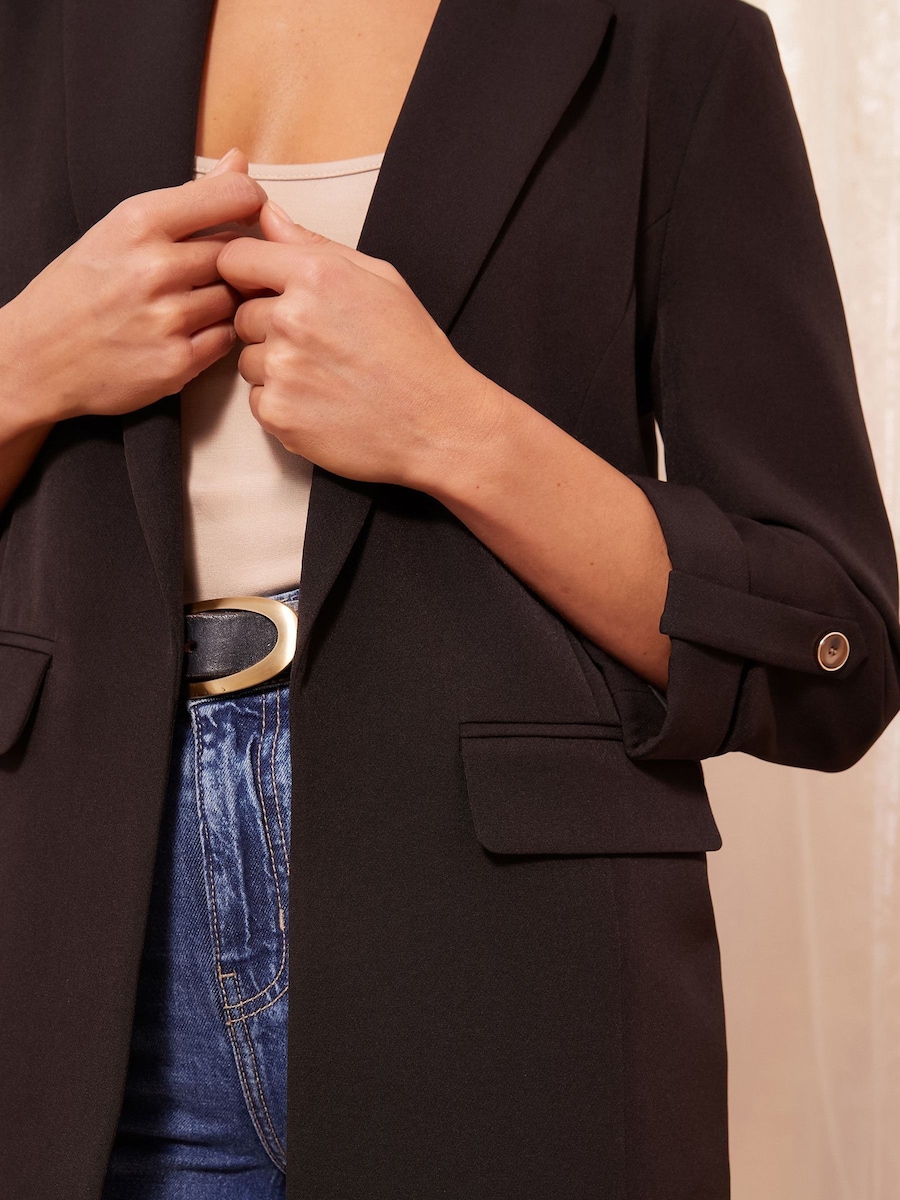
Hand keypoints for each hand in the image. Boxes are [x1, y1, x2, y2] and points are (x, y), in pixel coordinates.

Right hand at [0, 147, 267, 430]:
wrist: (37, 357)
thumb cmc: (77, 290)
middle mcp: (155, 268)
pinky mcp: (177, 362)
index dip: (250, 203)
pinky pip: (226, 339)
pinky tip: (185, 330)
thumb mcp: (119, 229)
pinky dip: (214, 335)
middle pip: (236, 252)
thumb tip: (239, 164)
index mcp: (138, 222)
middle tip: (202, 270)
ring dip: (223, 301)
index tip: (249, 211)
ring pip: (235, 298)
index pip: (230, 197)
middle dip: (230, 260)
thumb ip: (187, 200)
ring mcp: (168, 318)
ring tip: (186, 303)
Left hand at [216, 202, 500, 489]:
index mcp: (316, 276)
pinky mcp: (278, 413)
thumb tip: (268, 215)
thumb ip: (314, 245)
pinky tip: (322, 403)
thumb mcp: (379, 279)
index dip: (247, 274)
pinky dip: (282, 404)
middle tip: (320, 345)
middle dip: (269, 326)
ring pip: (248, 359)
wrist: (437, 424)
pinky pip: (258, 400)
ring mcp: (282, 369)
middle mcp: (292, 319)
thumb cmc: (414, 352)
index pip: (235, 259)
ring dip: (275, 367)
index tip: (264, 289)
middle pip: (242, 313)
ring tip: (325, 376)